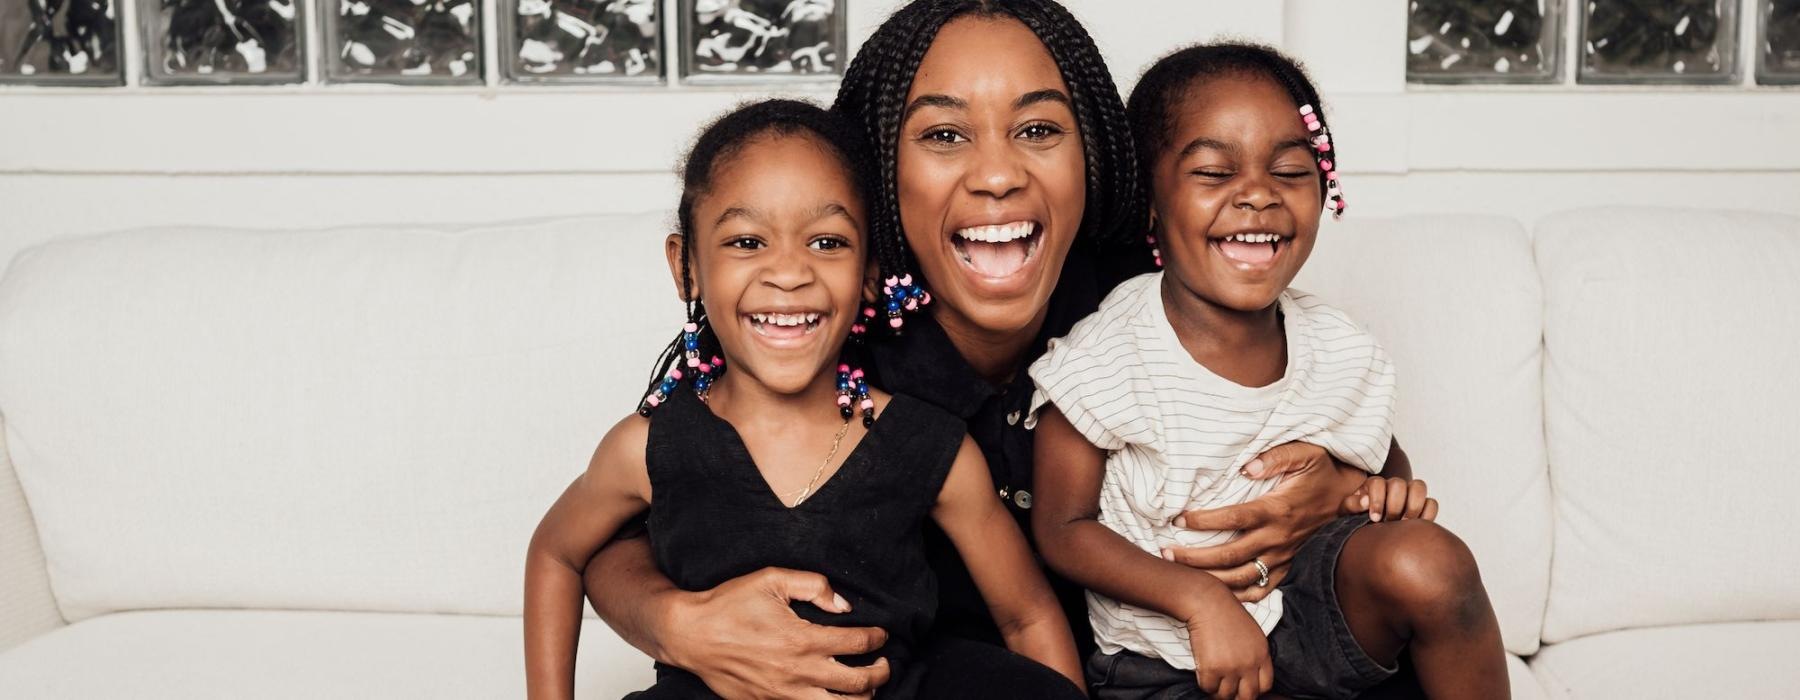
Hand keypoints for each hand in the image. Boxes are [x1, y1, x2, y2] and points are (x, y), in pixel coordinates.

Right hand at [661, 567, 890, 699]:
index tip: (881, 634)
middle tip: (884, 664)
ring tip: (866, 687)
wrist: (690, 635)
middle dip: (880, 673)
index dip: (877, 638)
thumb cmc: (728, 604)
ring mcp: (784, 695)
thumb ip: (813, 585)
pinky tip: (832, 697)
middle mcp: (799, 673)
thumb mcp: (771, 579)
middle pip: (858, 684)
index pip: (857, 644)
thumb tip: (843, 604)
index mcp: (803, 640)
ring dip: (861, 698)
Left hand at [1165, 442, 1361, 601]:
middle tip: (1165, 552)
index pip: (1233, 518)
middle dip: (1194, 557)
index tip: (1178, 518)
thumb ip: (1276, 456)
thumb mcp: (1305, 453)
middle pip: (1229, 554)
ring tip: (1181, 572)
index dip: (1203, 520)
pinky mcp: (1288, 566)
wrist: (1349, 496)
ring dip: (1209, 578)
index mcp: (1277, 509)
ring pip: (1241, 577)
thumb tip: (1247, 466)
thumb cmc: (1321, 471)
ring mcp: (1284, 556)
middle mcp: (1278, 537)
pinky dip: (1239, 596)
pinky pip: (1263, 589)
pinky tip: (1217, 593)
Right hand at [1185, 601, 1271, 699]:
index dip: (1253, 689)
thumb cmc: (1226, 614)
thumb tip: (1247, 677)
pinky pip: (1208, 688)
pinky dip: (1204, 683)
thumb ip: (1255, 655)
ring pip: (1225, 695)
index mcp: (1262, 654)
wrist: (1207, 602)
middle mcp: (1249, 664)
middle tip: (1227, 689)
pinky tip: (1203, 671)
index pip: (1265, 686)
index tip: (1243, 687)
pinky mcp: (1211, 668)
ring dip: (1218, 691)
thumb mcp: (1252, 634)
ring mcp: (1230, 667)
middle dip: (1237, 696)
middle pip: (1247, 696)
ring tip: (1214, 680)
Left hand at [1342, 476, 1437, 522]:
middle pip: (1399, 484)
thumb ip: (1351, 505)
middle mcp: (1392, 486)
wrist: (1370, 535)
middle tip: (1389, 521)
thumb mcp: (1347, 513)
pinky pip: (1432, 503)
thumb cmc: (1356, 521)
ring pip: (1419, 486)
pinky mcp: (1423, 506)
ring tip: (1404, 523)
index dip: (1377, 500)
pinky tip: (1415, 527)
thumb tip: (1365, 501)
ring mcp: (1409, 494)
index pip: (1378, 482)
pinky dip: (1427, 514)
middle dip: (1394, 505)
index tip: (1374, 518)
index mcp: (1373, 485)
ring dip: (1413, 506)